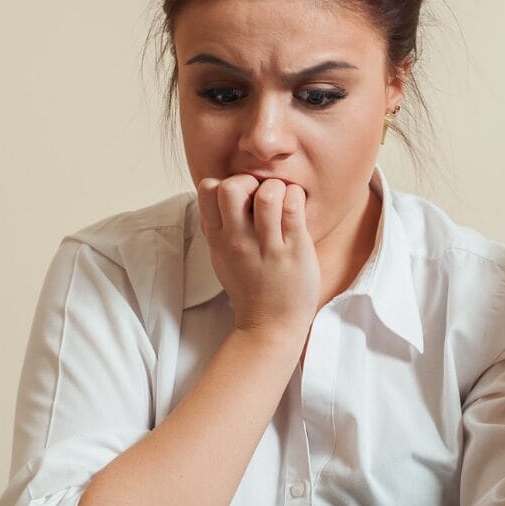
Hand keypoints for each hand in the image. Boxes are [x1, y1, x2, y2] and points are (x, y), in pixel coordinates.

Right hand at [197, 175, 320, 340]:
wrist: (271, 326)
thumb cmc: (250, 288)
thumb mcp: (221, 257)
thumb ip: (218, 226)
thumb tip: (217, 193)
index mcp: (218, 239)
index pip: (207, 189)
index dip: (226, 182)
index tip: (241, 198)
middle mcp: (239, 241)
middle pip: (232, 187)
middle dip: (249, 180)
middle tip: (261, 196)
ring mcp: (267, 246)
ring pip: (268, 194)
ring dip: (277, 188)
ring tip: (283, 202)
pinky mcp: (294, 250)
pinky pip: (294, 207)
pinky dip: (296, 197)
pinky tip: (296, 208)